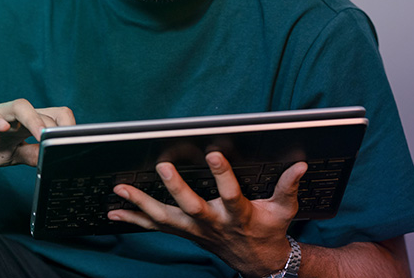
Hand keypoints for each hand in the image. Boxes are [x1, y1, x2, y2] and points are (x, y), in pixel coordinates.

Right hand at [0, 99, 73, 166]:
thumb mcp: (11, 155)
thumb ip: (32, 155)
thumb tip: (53, 161)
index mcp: (27, 124)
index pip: (56, 117)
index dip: (69, 128)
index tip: (77, 144)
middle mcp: (16, 116)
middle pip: (45, 111)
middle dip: (56, 128)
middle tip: (62, 144)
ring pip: (21, 106)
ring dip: (34, 118)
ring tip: (41, 134)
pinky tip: (3, 128)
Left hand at [108, 151, 307, 276]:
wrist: (256, 261)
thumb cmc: (269, 230)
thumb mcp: (284, 210)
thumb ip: (288, 187)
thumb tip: (299, 164)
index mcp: (238, 214)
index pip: (230, 193)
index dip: (222, 174)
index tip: (214, 152)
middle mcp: (213, 223)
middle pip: (191, 207)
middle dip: (175, 188)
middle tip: (162, 167)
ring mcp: (195, 230)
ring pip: (165, 219)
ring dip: (141, 204)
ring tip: (120, 189)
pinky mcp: (183, 232)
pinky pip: (154, 228)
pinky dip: (133, 219)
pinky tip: (114, 211)